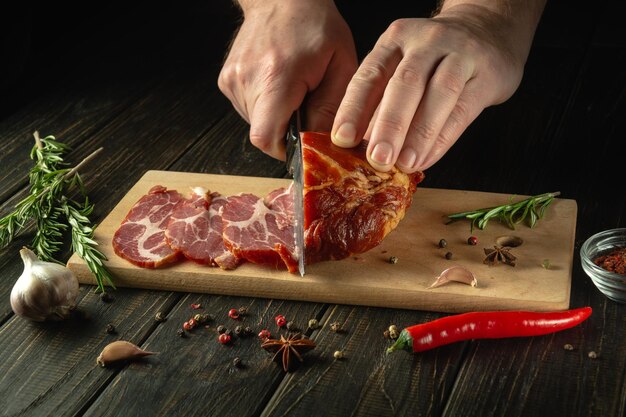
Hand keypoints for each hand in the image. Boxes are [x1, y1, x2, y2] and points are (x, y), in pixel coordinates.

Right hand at [218, 0, 356, 159]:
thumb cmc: (316, 27)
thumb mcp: (340, 66)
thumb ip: (332, 109)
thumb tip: (321, 145)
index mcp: (276, 76)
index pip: (266, 137)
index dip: (285, 151)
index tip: (302, 143)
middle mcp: (247, 79)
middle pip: (263, 133)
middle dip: (287, 131)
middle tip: (305, 106)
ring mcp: (232, 80)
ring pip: (256, 124)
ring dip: (277, 118)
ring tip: (292, 90)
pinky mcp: (227, 81)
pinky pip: (248, 110)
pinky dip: (266, 107)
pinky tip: (278, 84)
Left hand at [331, 2, 544, 172]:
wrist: (489, 30)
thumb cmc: (434, 60)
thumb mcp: (402, 67)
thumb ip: (381, 102)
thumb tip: (357, 149)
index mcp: (395, 40)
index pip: (370, 75)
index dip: (354, 109)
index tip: (342, 139)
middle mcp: (426, 42)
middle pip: (405, 83)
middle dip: (390, 124)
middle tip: (378, 159)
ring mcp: (460, 54)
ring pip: (439, 93)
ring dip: (420, 134)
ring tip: (405, 164)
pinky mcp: (488, 74)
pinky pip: (463, 109)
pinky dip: (443, 138)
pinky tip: (427, 159)